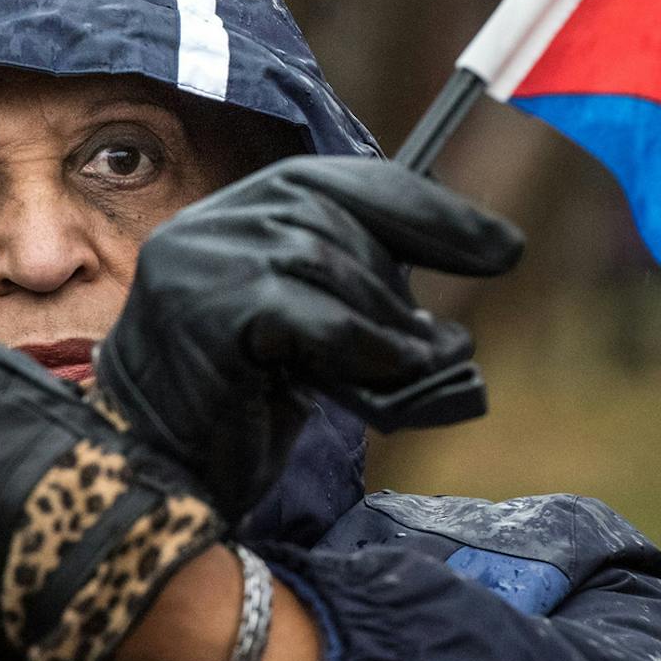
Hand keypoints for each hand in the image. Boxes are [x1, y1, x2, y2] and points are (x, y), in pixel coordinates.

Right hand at [94, 156, 522, 519]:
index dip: (426, 208)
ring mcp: (195, 263)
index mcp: (231, 216)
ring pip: (319, 256)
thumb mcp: (311, 348)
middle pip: (330, 211)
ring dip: (387, 319)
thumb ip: (360, 310)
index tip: (505, 249)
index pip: (335, 180)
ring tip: (422, 367)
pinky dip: (361, 343)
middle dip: (407, 273)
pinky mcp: (198, 312)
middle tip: (447, 341)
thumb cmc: (234, 418)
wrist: (156, 480)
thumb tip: (451, 332)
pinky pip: (304, 311)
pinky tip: (389, 378)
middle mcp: (207, 225)